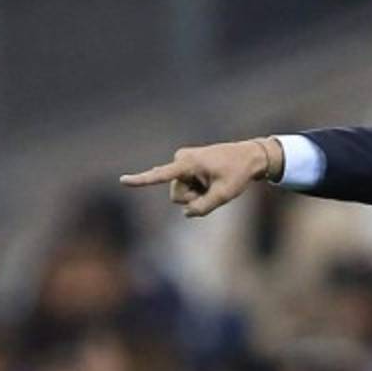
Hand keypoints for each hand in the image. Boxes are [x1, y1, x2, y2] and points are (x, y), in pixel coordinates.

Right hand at [119, 138, 281, 216]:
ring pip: (181, 193)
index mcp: (188, 163)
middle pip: (176, 195)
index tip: (122, 180)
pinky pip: (185, 187)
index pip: (161, 174)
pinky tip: (205, 181)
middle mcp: (181, 160)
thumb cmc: (238, 173)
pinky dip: (197, 189)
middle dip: (193, 197)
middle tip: (214, 186)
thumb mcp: (225, 195)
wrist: (249, 157)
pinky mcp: (186, 166)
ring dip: (198, 193)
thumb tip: (186, 213)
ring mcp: (182, 162)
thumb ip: (204, 207)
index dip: (141, 180)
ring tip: (214, 182)